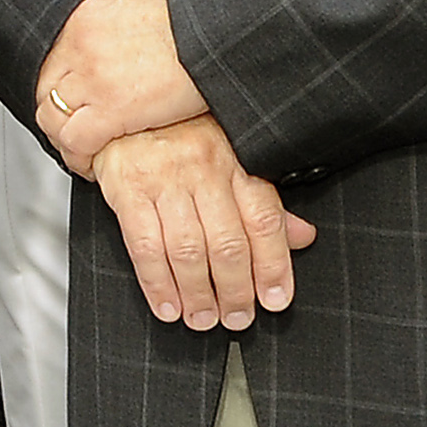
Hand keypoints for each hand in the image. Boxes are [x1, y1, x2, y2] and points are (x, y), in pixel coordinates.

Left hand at [36, 0, 208, 172]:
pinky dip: (78, 158)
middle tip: (73, 133)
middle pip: (47, 88)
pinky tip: (91, 166)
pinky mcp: (111, 107)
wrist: (219, 31)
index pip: (54, 59)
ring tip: (82, 153)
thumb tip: (118, 50)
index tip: (72, 105)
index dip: (61, 88)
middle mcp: (81, 41)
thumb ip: (118, 30)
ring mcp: (92, 74)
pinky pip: (75, 141)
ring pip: (53, 118)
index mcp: (88, 14)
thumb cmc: (197, 23)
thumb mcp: (143, 11)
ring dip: (65, 140)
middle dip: (58, 115)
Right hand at [90, 114, 316, 331]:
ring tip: (203, 319)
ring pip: (188, 250)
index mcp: (234, 162)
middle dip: (235, 292)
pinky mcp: (128, 189)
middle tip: (238, 318)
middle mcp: (203, 169)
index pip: (264, 220)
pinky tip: (168, 305)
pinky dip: (158, 284)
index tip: (275, 299)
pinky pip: (145, 246)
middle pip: (228, 244)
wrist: (124, 108)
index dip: (274, 266)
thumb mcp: (232, 158)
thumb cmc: (182, 135)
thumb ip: (264, 203)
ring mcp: (164, 179)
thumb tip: (302, 237)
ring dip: (198, 295)